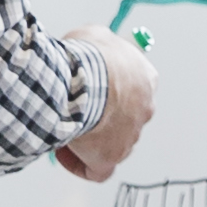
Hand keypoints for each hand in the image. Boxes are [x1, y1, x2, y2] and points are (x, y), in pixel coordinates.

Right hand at [56, 27, 162, 179]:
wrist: (80, 81)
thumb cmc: (87, 57)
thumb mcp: (94, 36)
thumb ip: (99, 46)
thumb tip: (90, 49)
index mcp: (145, 79)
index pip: (132, 87)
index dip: (106, 89)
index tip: (86, 87)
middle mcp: (144, 109)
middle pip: (121, 118)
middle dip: (96, 115)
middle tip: (70, 108)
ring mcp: (130, 137)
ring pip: (108, 143)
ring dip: (85, 137)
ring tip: (60, 124)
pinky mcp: (112, 158)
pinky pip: (98, 170)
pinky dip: (80, 165)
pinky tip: (63, 150)